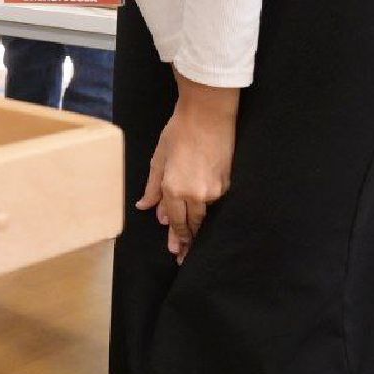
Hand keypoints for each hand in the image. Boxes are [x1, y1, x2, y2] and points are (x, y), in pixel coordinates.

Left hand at [135, 76, 238, 263]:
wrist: (207, 116)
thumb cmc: (178, 133)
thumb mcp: (158, 159)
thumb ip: (153, 187)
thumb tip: (146, 207)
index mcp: (174, 188)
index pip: (176, 221)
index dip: (176, 236)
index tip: (175, 250)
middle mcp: (195, 194)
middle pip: (192, 224)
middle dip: (188, 241)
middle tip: (183, 257)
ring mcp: (214, 190)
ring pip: (205, 216)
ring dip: (199, 229)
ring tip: (194, 245)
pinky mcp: (227, 183)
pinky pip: (216, 203)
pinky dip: (209, 211)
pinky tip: (206, 218)